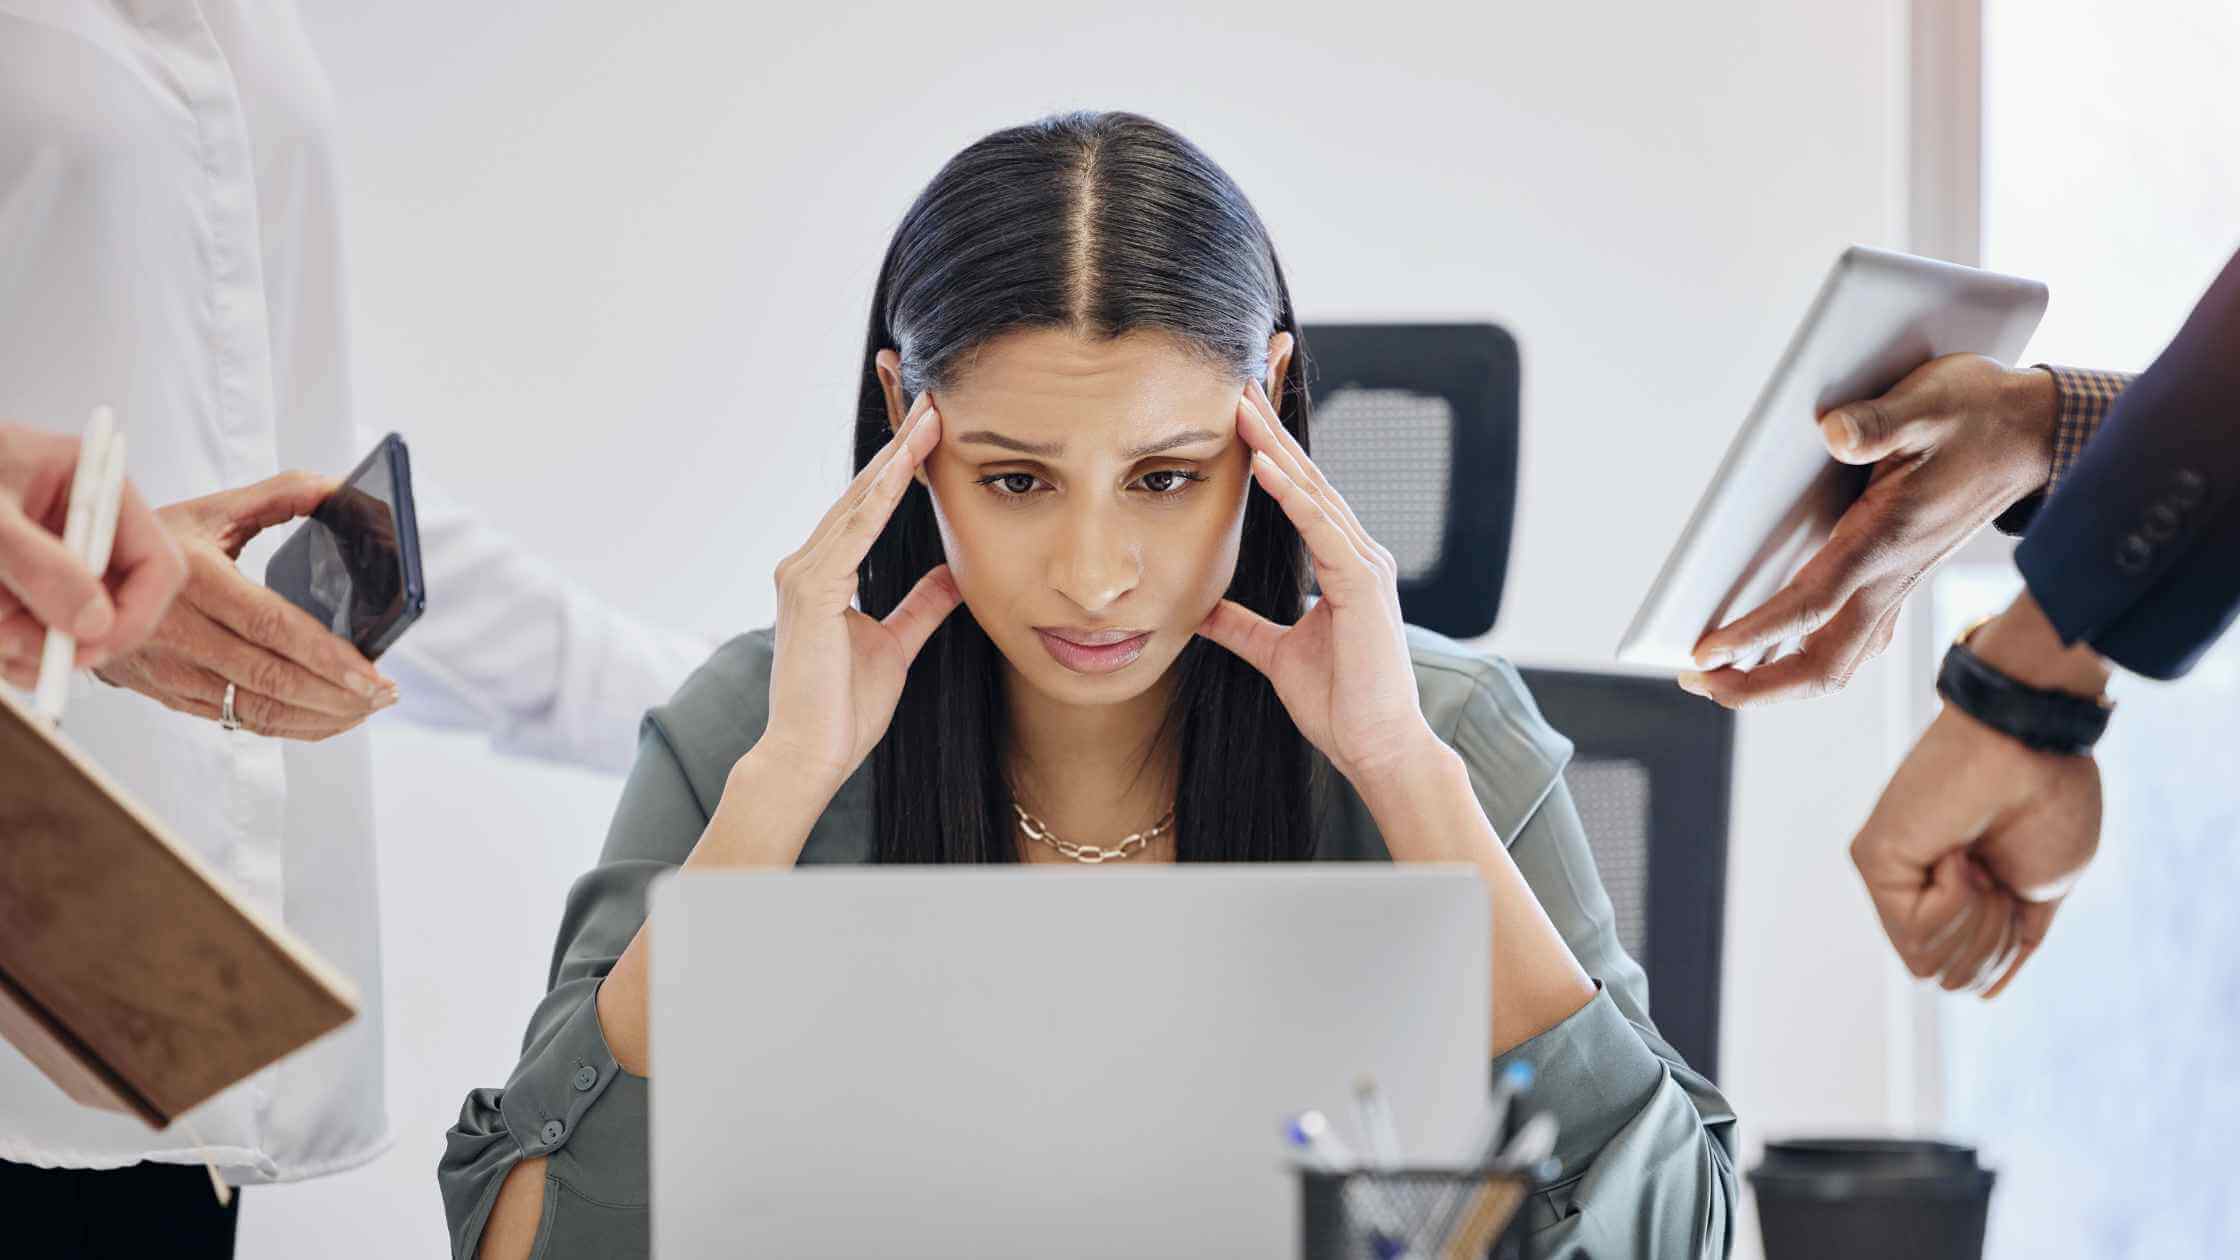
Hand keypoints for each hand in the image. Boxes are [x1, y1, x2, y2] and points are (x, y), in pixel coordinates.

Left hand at [0, 423, 185, 683]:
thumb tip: (96, 623)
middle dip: (71, 637)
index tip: (91, 645)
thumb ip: (39, 565)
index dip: (135, 613)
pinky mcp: (22, 587)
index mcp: (91, 486)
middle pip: (118, 606)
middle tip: (22, 650)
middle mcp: (80, 526)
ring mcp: (52, 560)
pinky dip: (11, 647)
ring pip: (74, 631)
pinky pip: (37, 636)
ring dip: (30, 647)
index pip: (155, 564)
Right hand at [94, 472, 397, 738]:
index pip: (271, 626)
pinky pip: (236, 721)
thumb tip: (341, 488)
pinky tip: (326, 720)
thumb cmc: (157, 541)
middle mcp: (178, 630)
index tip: (373, 673)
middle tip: (383, 695)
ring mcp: (170, 669)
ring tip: (365, 709)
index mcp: (193, 579)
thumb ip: (280, 496)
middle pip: (269, 677)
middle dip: (336, 695)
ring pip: (254, 710)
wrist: (80, 580)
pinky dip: (288, 727)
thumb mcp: (212, 509)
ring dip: (319, 718)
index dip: (326, 656)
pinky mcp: (169, 694)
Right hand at [757, 395, 961, 790]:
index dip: (900, 468)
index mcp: (823, 575)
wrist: (810, 756)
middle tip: (933, 398)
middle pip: (862, 492)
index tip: (933, 429)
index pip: (868, 508)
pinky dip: (882, 497)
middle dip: (900, 446)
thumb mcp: (896, 646)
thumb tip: (954, 574)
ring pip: (859, 503)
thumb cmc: (844, 710)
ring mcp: (803, 574)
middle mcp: (805, 564)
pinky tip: (908, 467)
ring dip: (897, 458)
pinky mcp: (812, 591)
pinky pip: (855, 533)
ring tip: (931, 416)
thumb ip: (920, 607)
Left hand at [1195, 380, 1440, 788]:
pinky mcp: (1364, 586)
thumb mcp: (1275, 654)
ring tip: (1241, 409)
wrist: (1375, 746)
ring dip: (1276, 451)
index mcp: (1342, 565)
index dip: (1269, 456)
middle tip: (1237, 387)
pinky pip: (1323, 531)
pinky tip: (1266, 469)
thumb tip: (1202, 610)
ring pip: (1315, 495)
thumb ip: (1243, 627)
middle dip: (1271, 435)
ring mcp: (1366, 567)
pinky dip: (1294, 497)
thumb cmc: (1339, 703)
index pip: (1301, 497)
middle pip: (1308, 481)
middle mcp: (1359, 556)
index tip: (1236, 418)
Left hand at [1682, 355, 2060, 707]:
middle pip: (1824, 664)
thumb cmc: (1979, 415)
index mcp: (1887, 538)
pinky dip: (1811, 661)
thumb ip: (1879, 422)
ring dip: (1780, 682)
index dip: (1754, 634)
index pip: (1811, 604)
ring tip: (1724, 679)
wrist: (2034, 433)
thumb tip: (1835, 433)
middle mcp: (1892, 576)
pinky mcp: (1901, 581)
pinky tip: (1781, 655)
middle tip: (1699, 682)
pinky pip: (1854, 642)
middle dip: (1758, 687)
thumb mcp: (1931, 402)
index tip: (1705, 654)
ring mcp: (1899, 586)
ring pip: (1839, 662)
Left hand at [1848, 593, 2107, 995]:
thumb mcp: (2039, 894)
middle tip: (1996, 874)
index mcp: (1958, 898)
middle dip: (1990, 940)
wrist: (2037, 749)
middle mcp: (1917, 889)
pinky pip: (1915, 930)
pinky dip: (1956, 900)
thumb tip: (1978, 993)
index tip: (2014, 890)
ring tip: (1978, 861)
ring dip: (1976, 919)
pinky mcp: (1873, 860)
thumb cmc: (2051, 805)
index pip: (1966, 975)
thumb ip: (2005, 944)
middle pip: (1946, 978)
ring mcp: (1892, 875)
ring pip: (1928, 965)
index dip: (2003, 947)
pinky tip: (1958, 853)